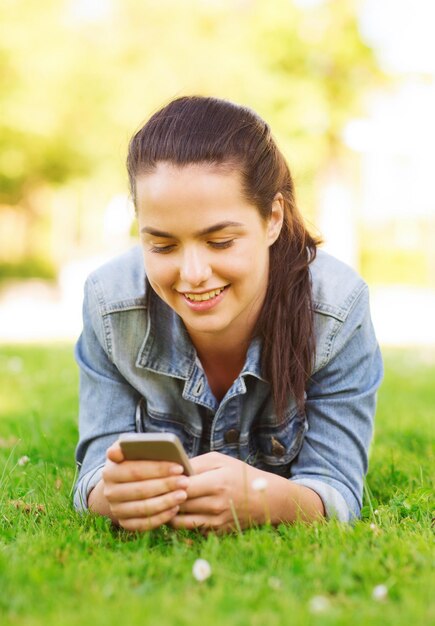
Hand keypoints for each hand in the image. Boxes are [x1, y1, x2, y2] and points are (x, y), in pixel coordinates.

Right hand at [101, 442, 189, 531]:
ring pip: (143, 508)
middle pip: (141, 490)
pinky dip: (161, 518)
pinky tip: (175, 509)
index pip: (135, 470)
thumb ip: (128, 445)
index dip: (158, 469)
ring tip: (183, 495)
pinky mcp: (124, 523)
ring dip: (166, 502)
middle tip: (185, 482)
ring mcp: (116, 509)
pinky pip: (144, 524)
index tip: (179, 467)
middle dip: (166, 485)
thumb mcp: (130, 449)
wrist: (122, 485)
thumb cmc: (134, 462)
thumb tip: (120, 449)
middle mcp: (110, 492)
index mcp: (110, 471)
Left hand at [169, 452, 283, 533]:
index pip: (182, 487)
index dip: (168, 484)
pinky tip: (176, 513)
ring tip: (163, 502)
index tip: (159, 479)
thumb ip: (196, 463)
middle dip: (165, 499)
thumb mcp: (220, 460)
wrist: (265, 499)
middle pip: (178, 505)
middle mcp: (216, 505)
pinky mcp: (216, 533)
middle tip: (153, 491)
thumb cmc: (239, 474)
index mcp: (217, 483)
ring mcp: (216, 522)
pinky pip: (190, 530)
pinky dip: (181, 522)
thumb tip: (172, 468)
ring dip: (169, 513)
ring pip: (179, 521)